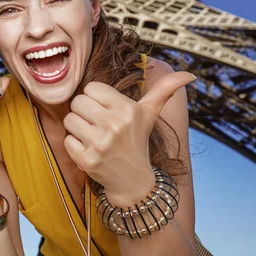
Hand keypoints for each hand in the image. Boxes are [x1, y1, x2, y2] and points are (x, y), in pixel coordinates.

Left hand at [63, 71, 195, 204]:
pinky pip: (67, 140)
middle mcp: (114, 125)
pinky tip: (89, 149)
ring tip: (93, 135)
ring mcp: (99, 144)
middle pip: (77, 101)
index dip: (95, 98)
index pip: (91, 88)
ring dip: (78, 127)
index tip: (106, 110)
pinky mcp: (87, 160)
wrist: (133, 181)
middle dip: (84, 112)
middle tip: (98, 123)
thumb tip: (188, 74)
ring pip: (69, 119)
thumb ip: (163, 90)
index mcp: (127, 109)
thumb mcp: (150, 114)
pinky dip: (74, 145)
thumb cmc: (138, 141)